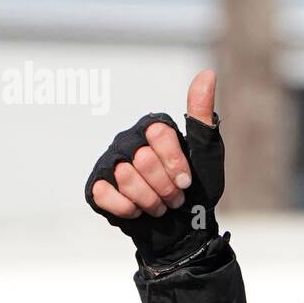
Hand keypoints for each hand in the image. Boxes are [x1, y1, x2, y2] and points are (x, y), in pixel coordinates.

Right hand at [85, 70, 225, 268]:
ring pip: (126, 177)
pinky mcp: (96, 185)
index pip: (159, 134)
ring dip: (150, 201)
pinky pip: (106, 194)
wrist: (182, 229)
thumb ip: (201, 115)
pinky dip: (128, 209)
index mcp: (154, 128)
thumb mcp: (207, 154)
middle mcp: (129, 139)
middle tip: (174, 197)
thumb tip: (207, 73)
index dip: (175, 163)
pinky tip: (138, 212)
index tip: (187, 180)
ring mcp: (110, 162)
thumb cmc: (197, 189)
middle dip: (165, 187)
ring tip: (159, 206)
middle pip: (143, 159)